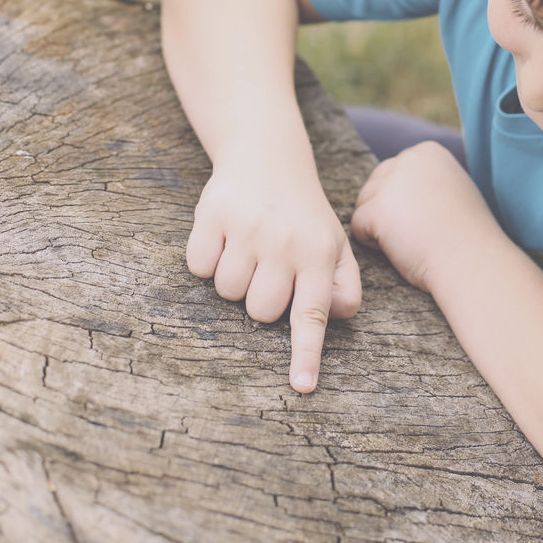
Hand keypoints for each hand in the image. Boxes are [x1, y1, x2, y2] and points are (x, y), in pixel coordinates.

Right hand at [186, 163, 361, 393]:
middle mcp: (285, 242)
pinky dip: (206, 258)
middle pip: (260, 312)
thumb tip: (335, 315)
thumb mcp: (335, 243)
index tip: (301, 387)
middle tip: (269, 268)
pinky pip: (198, 267)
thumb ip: (343, 285)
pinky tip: (223, 236)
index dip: (306, 354)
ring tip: (248, 248)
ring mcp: (248, 228)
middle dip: (260, 300)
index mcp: (320, 253)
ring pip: (227, 292)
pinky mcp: (212, 215)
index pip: (313, 313)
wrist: (268, 156)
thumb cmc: (303, 214)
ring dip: (232, 279)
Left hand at [351, 141, 501, 292]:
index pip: (392, 173)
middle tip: (421, 232)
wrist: (472, 262)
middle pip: (374, 186)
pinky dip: (373, 243)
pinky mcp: (377, 208)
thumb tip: (398, 184)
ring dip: (380, 227)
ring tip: (414, 239)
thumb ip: (425, 178)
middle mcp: (408, 158)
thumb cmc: (465, 235)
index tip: (431, 217)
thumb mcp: (454, 189)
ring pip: (364, 205)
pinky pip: (358, 226)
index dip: (405, 202)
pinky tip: (402, 248)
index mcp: (428, 152)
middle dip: (388, 212)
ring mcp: (391, 182)